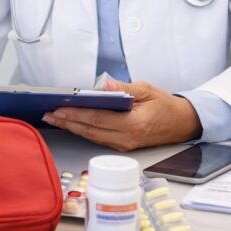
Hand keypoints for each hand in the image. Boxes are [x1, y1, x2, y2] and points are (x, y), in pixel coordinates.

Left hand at [41, 79, 202, 151]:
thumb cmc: (165, 105)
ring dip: (71, 127)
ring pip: (91, 136)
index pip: (98, 119)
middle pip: (90, 130)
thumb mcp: (147, 90)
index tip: (59, 108)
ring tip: (54, 118)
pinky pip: (98, 138)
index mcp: (134, 124)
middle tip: (48, 114)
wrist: (182, 123)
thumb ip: (124, 88)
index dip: (76, 114)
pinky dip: (82, 130)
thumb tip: (103, 84)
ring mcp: (124, 145)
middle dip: (67, 122)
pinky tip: (71, 124)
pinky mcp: (122, 146)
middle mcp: (127, 138)